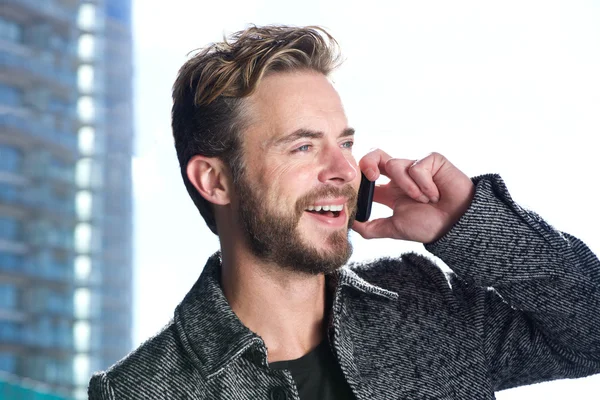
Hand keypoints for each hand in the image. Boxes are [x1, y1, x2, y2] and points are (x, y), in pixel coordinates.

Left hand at [352, 150, 474, 242]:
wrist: (456, 226)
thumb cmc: (429, 226)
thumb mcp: (394, 229)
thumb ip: (371, 228)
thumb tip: (350, 223)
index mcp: (390, 191)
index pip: (367, 176)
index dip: (359, 179)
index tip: (358, 189)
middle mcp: (401, 176)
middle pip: (375, 156)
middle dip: (368, 162)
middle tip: (372, 177)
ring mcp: (416, 167)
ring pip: (395, 165)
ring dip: (408, 187)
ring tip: (424, 200)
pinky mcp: (431, 160)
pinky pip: (416, 166)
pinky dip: (424, 184)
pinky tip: (435, 194)